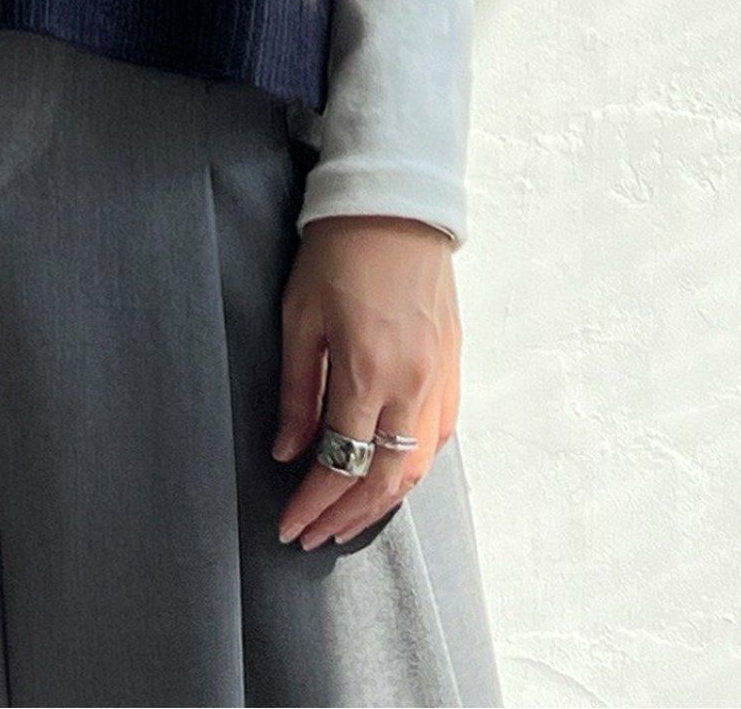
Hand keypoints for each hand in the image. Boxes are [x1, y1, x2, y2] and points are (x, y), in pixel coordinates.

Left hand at [272, 214, 459, 549]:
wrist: (395, 205)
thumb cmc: (337, 251)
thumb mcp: (299, 316)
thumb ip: (296, 391)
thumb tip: (288, 452)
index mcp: (368, 373)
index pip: (340, 464)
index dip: (313, 502)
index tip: (289, 525)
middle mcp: (412, 386)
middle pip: (383, 480)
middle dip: (344, 516)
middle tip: (312, 537)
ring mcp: (439, 378)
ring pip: (416, 468)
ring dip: (380, 503)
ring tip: (345, 520)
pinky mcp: (452, 365)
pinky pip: (437, 438)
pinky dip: (412, 469)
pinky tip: (389, 477)